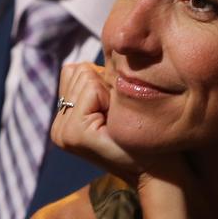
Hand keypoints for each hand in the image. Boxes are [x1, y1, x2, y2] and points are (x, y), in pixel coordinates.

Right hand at [51, 62, 138, 182]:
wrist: (160, 168)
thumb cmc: (146, 132)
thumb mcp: (118, 101)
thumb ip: (100, 81)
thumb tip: (96, 50)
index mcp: (66, 119)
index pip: (75, 70)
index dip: (104, 81)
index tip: (118, 110)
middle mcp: (58, 127)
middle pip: (77, 70)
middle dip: (106, 84)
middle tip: (120, 115)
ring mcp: (62, 133)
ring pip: (84, 76)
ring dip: (110, 91)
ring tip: (120, 119)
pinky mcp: (73, 134)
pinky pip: (91, 88)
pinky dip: (110, 97)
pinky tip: (118, 123)